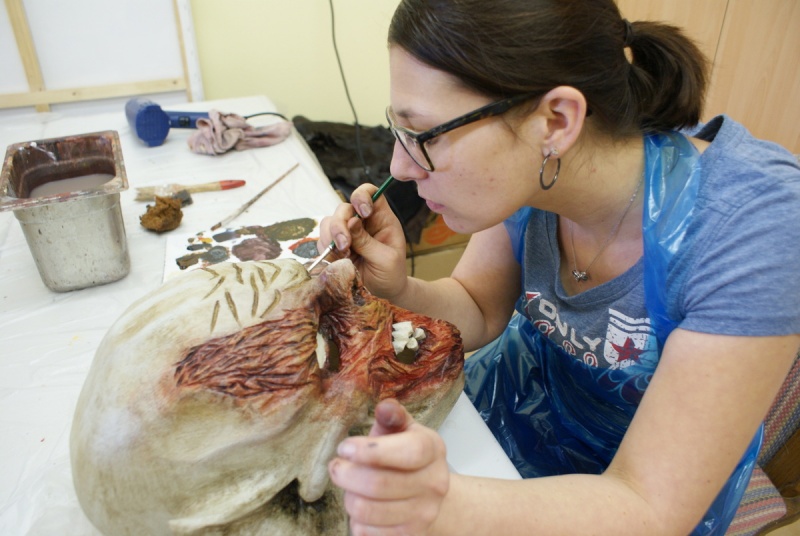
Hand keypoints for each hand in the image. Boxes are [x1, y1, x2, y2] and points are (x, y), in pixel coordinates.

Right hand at [318, 183, 407, 299]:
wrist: (383, 293)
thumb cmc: (391, 273)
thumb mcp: (386, 259)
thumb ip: (367, 242)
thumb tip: (351, 223)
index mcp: (381, 218)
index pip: (370, 193)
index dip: (362, 196)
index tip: (362, 212)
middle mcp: (362, 222)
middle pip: (343, 208)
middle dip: (340, 224)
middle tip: (345, 244)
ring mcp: (347, 233)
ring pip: (329, 222)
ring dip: (331, 237)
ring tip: (344, 255)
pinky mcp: (335, 246)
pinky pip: (322, 240)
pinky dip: (326, 249)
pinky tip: (338, 261)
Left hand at [328, 399, 449, 534]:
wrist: (429, 493)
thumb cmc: (405, 456)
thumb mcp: (401, 430)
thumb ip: (392, 417)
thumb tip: (385, 406)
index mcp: (433, 449)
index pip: (409, 452)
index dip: (372, 451)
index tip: (345, 447)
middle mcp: (435, 482)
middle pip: (380, 484)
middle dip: (346, 474)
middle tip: (335, 466)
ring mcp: (425, 513)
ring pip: (368, 510)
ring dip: (349, 497)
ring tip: (349, 487)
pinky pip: (368, 532)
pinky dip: (356, 520)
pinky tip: (361, 506)